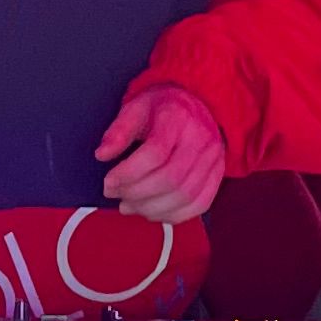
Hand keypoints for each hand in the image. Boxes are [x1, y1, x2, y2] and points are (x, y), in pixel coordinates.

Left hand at [96, 80, 225, 223]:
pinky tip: (152, 212)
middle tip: (117, 194)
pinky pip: (200, 204)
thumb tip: (103, 154)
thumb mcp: (136, 108)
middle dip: (137, 194)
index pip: (155, 153)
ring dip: (151, 208)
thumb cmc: (164, 108)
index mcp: (178, 118)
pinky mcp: (217, 175)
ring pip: (185, 196)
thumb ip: (118, 131)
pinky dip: (173, 215)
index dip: (129, 173)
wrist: (196, 105)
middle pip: (170, 178)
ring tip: (129, 205)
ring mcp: (213, 159)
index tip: (109, 181)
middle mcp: (200, 139)